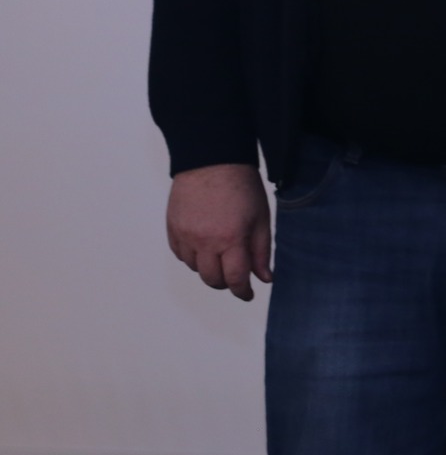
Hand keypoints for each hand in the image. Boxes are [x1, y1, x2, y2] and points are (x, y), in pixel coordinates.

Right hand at [166, 163, 270, 300]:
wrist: (212, 160)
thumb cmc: (242, 186)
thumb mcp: (261, 218)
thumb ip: (261, 251)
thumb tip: (264, 278)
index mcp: (230, 238)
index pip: (235, 278)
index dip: (243, 291)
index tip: (248, 294)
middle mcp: (204, 241)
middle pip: (212, 279)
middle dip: (226, 282)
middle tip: (236, 275)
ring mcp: (185, 235)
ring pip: (195, 268)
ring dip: (208, 268)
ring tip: (221, 253)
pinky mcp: (172, 228)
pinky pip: (180, 255)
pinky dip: (192, 257)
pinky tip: (204, 247)